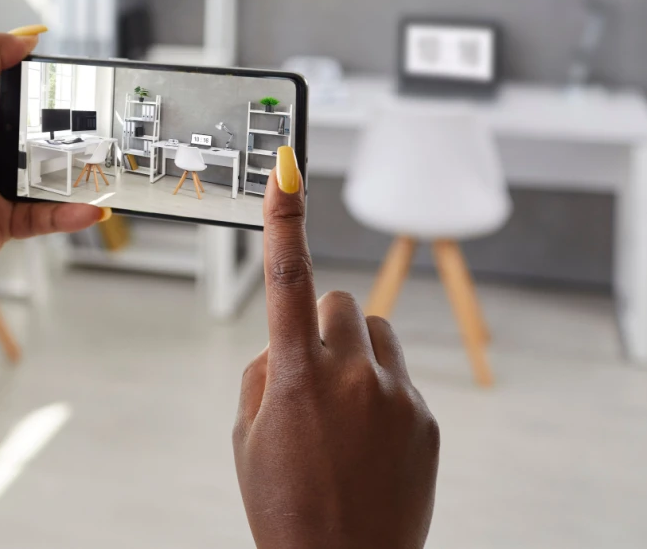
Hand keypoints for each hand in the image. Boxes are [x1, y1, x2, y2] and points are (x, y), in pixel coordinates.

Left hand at [0, 29, 105, 293]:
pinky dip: (70, 214)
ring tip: (107, 174)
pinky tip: (90, 208)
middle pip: (48, 137)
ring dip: (81, 177)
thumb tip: (25, 37)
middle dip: (78, 136)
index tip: (84, 85)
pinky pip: (49, 214)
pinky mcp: (11, 217)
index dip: (53, 89)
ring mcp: (4, 183)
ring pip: (56, 177)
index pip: (26, 95)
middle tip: (107, 132)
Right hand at [233, 146, 439, 548]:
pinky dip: (380, 392)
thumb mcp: (246, 435)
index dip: (285, 218)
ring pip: (376, 334)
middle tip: (310, 371)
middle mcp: (350, 375)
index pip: (287, 278)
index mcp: (294, 376)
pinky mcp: (426, 418)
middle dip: (322, 323)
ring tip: (341, 410)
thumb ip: (263, 371)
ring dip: (356, 352)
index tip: (287, 168)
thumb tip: (289, 341)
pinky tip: (367, 441)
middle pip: (342, 303)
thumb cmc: (283, 504)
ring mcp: (395, 395)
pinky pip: (399, 376)